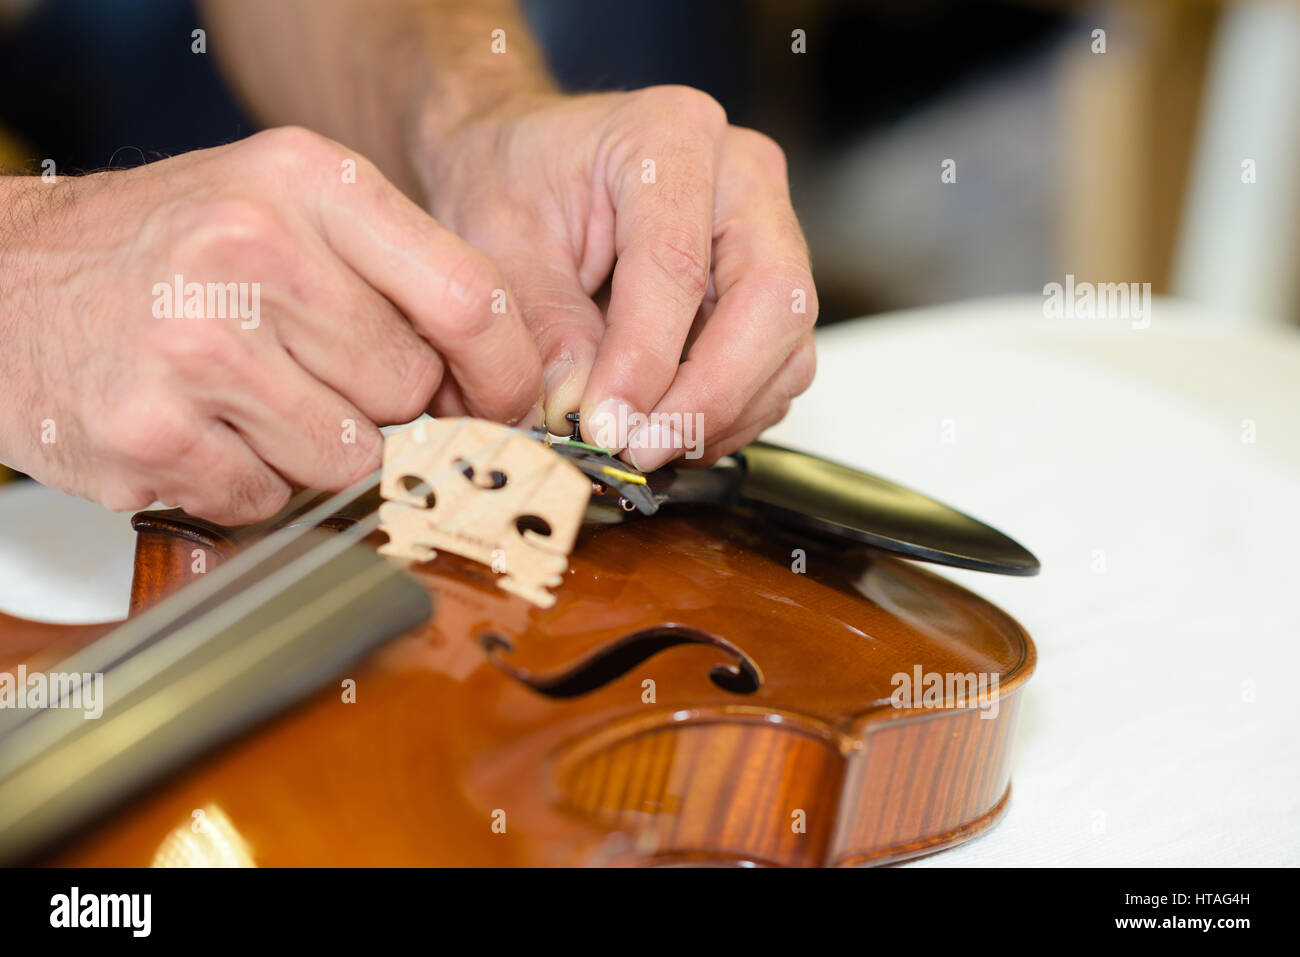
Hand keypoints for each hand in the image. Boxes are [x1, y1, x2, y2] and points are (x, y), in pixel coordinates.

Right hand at [0, 127, 541, 523]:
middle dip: (379, 402)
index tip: (503, 401)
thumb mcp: (286, 209)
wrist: (2, 281)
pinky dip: (245, 482)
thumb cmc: (166, 251)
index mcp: (307, 182)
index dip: (504, 369)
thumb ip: (394, 276)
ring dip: (311, 448)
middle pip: (409, 387)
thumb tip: (498, 384)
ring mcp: (196, 346)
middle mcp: (252, 251)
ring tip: (243, 395)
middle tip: (306, 369)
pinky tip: (198, 428)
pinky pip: (270, 500)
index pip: (469, 295)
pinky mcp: (152, 434)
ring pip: (349, 457)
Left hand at [414, 86, 817, 469]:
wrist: (524, 160)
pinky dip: (730, 413)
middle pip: (772, 300)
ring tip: (644, 444)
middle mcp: (742, 176)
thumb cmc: (513, 178)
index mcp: (669, 137)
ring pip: (787, 344)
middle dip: (709, 395)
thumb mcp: (499, 241)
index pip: (678, 264)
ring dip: (722, 414)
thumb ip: (545, 323)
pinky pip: (778, 366)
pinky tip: (668, 426)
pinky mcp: (770, 286)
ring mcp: (769, 230)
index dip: (645, 360)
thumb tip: (583, 405)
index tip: (605, 424)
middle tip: (640, 448)